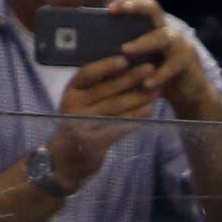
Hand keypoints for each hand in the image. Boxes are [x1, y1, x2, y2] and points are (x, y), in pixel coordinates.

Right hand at [49, 37, 161, 183]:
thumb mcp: (78, 105)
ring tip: (156, 91)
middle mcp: (74, 105)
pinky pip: (119, 127)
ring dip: (139, 98)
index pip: (87, 73)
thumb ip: (94, 91)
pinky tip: (149, 111)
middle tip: (151, 69)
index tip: (125, 59)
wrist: (64, 162)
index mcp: (70, 92)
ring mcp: (83, 125)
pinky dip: (135, 119)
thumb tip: (122, 70)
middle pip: (106, 89)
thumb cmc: (76, 127)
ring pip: (115, 107)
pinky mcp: (94, 143)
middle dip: (131, 78)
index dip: (106, 66)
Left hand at [100, 0, 213, 115]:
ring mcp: (180, 44)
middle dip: (134, 7)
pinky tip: (146, 84)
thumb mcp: (143, 63)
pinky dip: (158, 75)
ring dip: (142, 43)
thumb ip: (128, 53)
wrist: (191, 96)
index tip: (109, 9)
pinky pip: (171, 66)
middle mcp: (168, 30)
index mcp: (155, 27)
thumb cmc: (161, 78)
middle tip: (115, 12)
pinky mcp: (188, 62)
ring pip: (160, 37)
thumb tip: (97, 50)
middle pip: (153, 8)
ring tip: (126, 50)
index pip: (140, 5)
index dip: (126, 3)